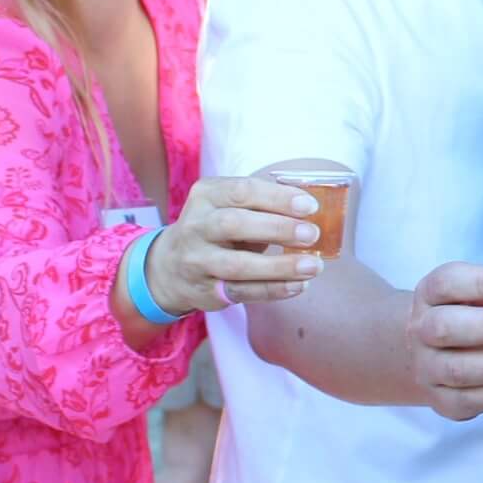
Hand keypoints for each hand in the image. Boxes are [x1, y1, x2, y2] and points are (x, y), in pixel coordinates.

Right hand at [146, 176, 327, 312]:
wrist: (169, 267)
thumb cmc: (216, 229)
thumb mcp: (228, 207)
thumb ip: (262, 205)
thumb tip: (310, 211)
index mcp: (206, 196)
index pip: (242, 191)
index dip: (278, 198)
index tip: (310, 206)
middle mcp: (196, 226)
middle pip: (235, 224)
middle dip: (278, 228)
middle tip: (312, 234)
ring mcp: (197, 261)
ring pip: (239, 265)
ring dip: (280, 266)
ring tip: (313, 266)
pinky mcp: (205, 291)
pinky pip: (243, 291)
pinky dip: (274, 289)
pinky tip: (299, 285)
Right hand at [405, 262, 482, 421]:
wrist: (434, 352)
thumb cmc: (473, 313)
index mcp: (431, 293)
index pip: (447, 282)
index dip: (481, 283)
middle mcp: (421, 329)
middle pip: (446, 327)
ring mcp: (427, 367)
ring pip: (458, 369)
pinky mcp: (440, 399)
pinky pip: (468, 401)